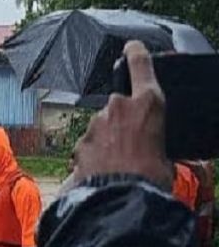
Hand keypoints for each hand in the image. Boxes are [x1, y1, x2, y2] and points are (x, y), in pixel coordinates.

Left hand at [73, 40, 170, 189]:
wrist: (120, 201)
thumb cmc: (149, 179)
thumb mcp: (167, 158)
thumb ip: (157, 145)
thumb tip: (153, 155)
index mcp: (148, 103)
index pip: (140, 65)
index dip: (136, 52)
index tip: (131, 46)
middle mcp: (118, 107)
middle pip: (118, 107)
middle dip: (121, 124)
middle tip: (130, 148)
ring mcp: (95, 124)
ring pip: (100, 128)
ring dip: (106, 142)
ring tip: (116, 167)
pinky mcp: (79, 143)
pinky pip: (87, 146)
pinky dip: (92, 157)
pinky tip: (101, 173)